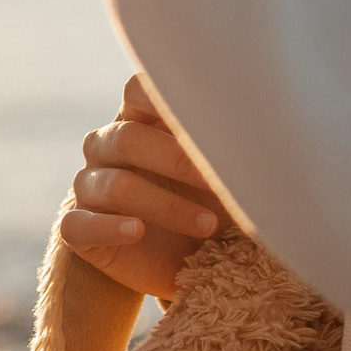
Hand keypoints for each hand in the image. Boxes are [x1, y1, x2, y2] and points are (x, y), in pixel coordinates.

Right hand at [59, 74, 231, 302]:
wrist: (178, 259)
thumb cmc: (205, 202)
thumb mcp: (220, 174)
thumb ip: (229, 149)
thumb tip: (272, 132)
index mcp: (139, 120)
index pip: (137, 90)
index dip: (165, 97)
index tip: (209, 119)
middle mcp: (107, 146)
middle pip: (129, 138)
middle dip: (178, 161)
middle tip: (223, 184)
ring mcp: (88, 186)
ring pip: (114, 186)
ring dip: (165, 205)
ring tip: (207, 226)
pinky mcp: (78, 228)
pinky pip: (78, 223)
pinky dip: (109, 227)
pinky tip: (137, 232)